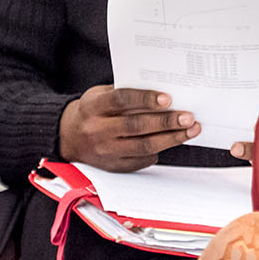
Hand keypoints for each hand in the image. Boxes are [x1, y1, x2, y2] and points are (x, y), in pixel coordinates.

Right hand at [58, 85, 198, 171]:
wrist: (68, 136)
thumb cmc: (93, 111)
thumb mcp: (100, 94)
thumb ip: (124, 92)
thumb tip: (161, 94)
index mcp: (93, 107)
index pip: (121, 100)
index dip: (145, 99)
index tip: (168, 98)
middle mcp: (97, 130)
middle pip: (136, 126)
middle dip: (166, 122)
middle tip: (188, 117)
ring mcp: (104, 151)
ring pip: (143, 146)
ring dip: (171, 139)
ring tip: (190, 130)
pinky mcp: (112, 167)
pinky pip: (140, 161)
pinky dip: (157, 152)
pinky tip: (171, 142)